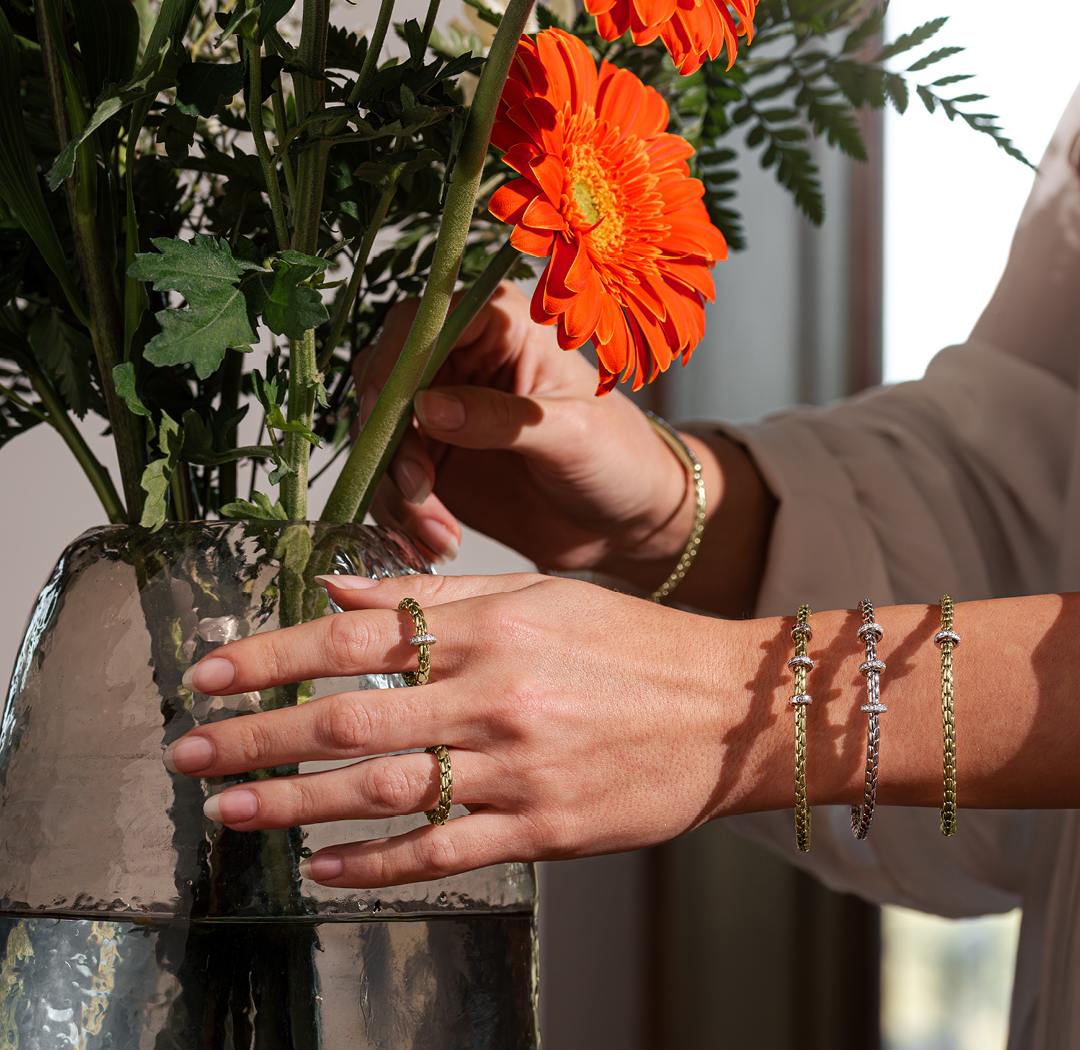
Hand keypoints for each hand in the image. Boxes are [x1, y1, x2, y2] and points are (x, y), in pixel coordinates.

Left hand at [165, 572, 740, 887]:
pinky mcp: (543, 830)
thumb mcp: (539, 596)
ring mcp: (518, 768)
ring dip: (295, 803)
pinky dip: (375, 863)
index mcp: (493, 628)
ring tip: (230, 809)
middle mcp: (496, 695)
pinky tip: (322, 865)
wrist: (728, 710)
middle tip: (187, 752)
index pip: (357, 636)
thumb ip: (437, 598)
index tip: (210, 671)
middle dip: (257, 736)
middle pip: (350, 717)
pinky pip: (443, 851)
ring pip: (382, 789)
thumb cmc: (631, 646)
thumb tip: (339, 593)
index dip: (273, 654)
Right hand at [356, 282, 699, 586]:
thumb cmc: (620, 457)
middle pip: (385, 378)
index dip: (397, 364)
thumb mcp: (571, 433)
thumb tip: (428, 407)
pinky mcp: (433, 460)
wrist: (628, 520)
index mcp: (503, 324)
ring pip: (379, 436)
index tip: (395, 416)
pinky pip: (390, 480)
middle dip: (389, 438)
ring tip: (438, 530)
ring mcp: (441, 411)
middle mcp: (462, 359)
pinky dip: (401, 513)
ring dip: (394, 487)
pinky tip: (439, 539)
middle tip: (417, 488)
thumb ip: (501, 417)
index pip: (424, 323)